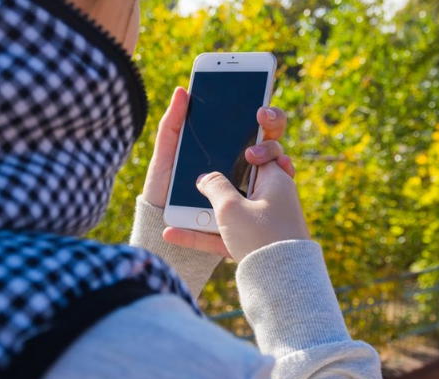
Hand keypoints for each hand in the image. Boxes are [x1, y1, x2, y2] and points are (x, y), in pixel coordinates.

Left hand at [142, 87, 291, 207]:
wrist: (161, 228)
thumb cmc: (164, 190)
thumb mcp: (165, 157)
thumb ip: (172, 126)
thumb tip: (182, 91)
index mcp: (224, 153)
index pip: (251, 128)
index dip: (262, 114)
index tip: (259, 108)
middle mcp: (241, 171)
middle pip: (268, 143)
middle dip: (272, 126)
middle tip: (263, 119)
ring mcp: (248, 194)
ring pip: (276, 171)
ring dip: (278, 156)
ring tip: (256, 155)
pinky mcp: (246, 217)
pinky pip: (269, 203)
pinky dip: (277, 190)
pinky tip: (277, 174)